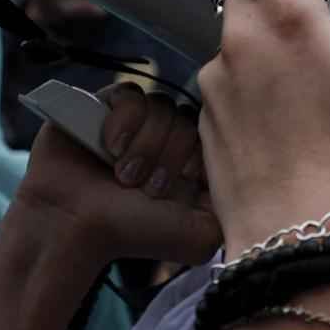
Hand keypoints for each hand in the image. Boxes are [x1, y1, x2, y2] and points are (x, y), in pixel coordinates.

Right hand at [13, 83, 221, 269]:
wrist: (73, 226)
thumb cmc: (133, 233)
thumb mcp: (201, 236)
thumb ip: (235, 212)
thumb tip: (255, 185)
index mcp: (193, 163)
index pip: (217, 134)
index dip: (195, 159)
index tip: (176, 188)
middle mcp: (169, 138)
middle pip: (189, 119)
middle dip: (167, 156)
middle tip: (144, 187)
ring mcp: (140, 120)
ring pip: (162, 107)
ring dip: (144, 144)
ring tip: (122, 174)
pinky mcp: (110, 105)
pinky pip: (133, 94)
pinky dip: (124, 122)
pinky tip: (109, 147)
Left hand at [198, 0, 329, 255]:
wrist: (297, 232)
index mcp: (287, 14)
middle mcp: (240, 37)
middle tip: (302, 6)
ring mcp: (216, 79)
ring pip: (228, 34)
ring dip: (256, 39)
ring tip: (299, 78)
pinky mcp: (205, 118)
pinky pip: (224, 83)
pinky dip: (247, 86)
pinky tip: (280, 121)